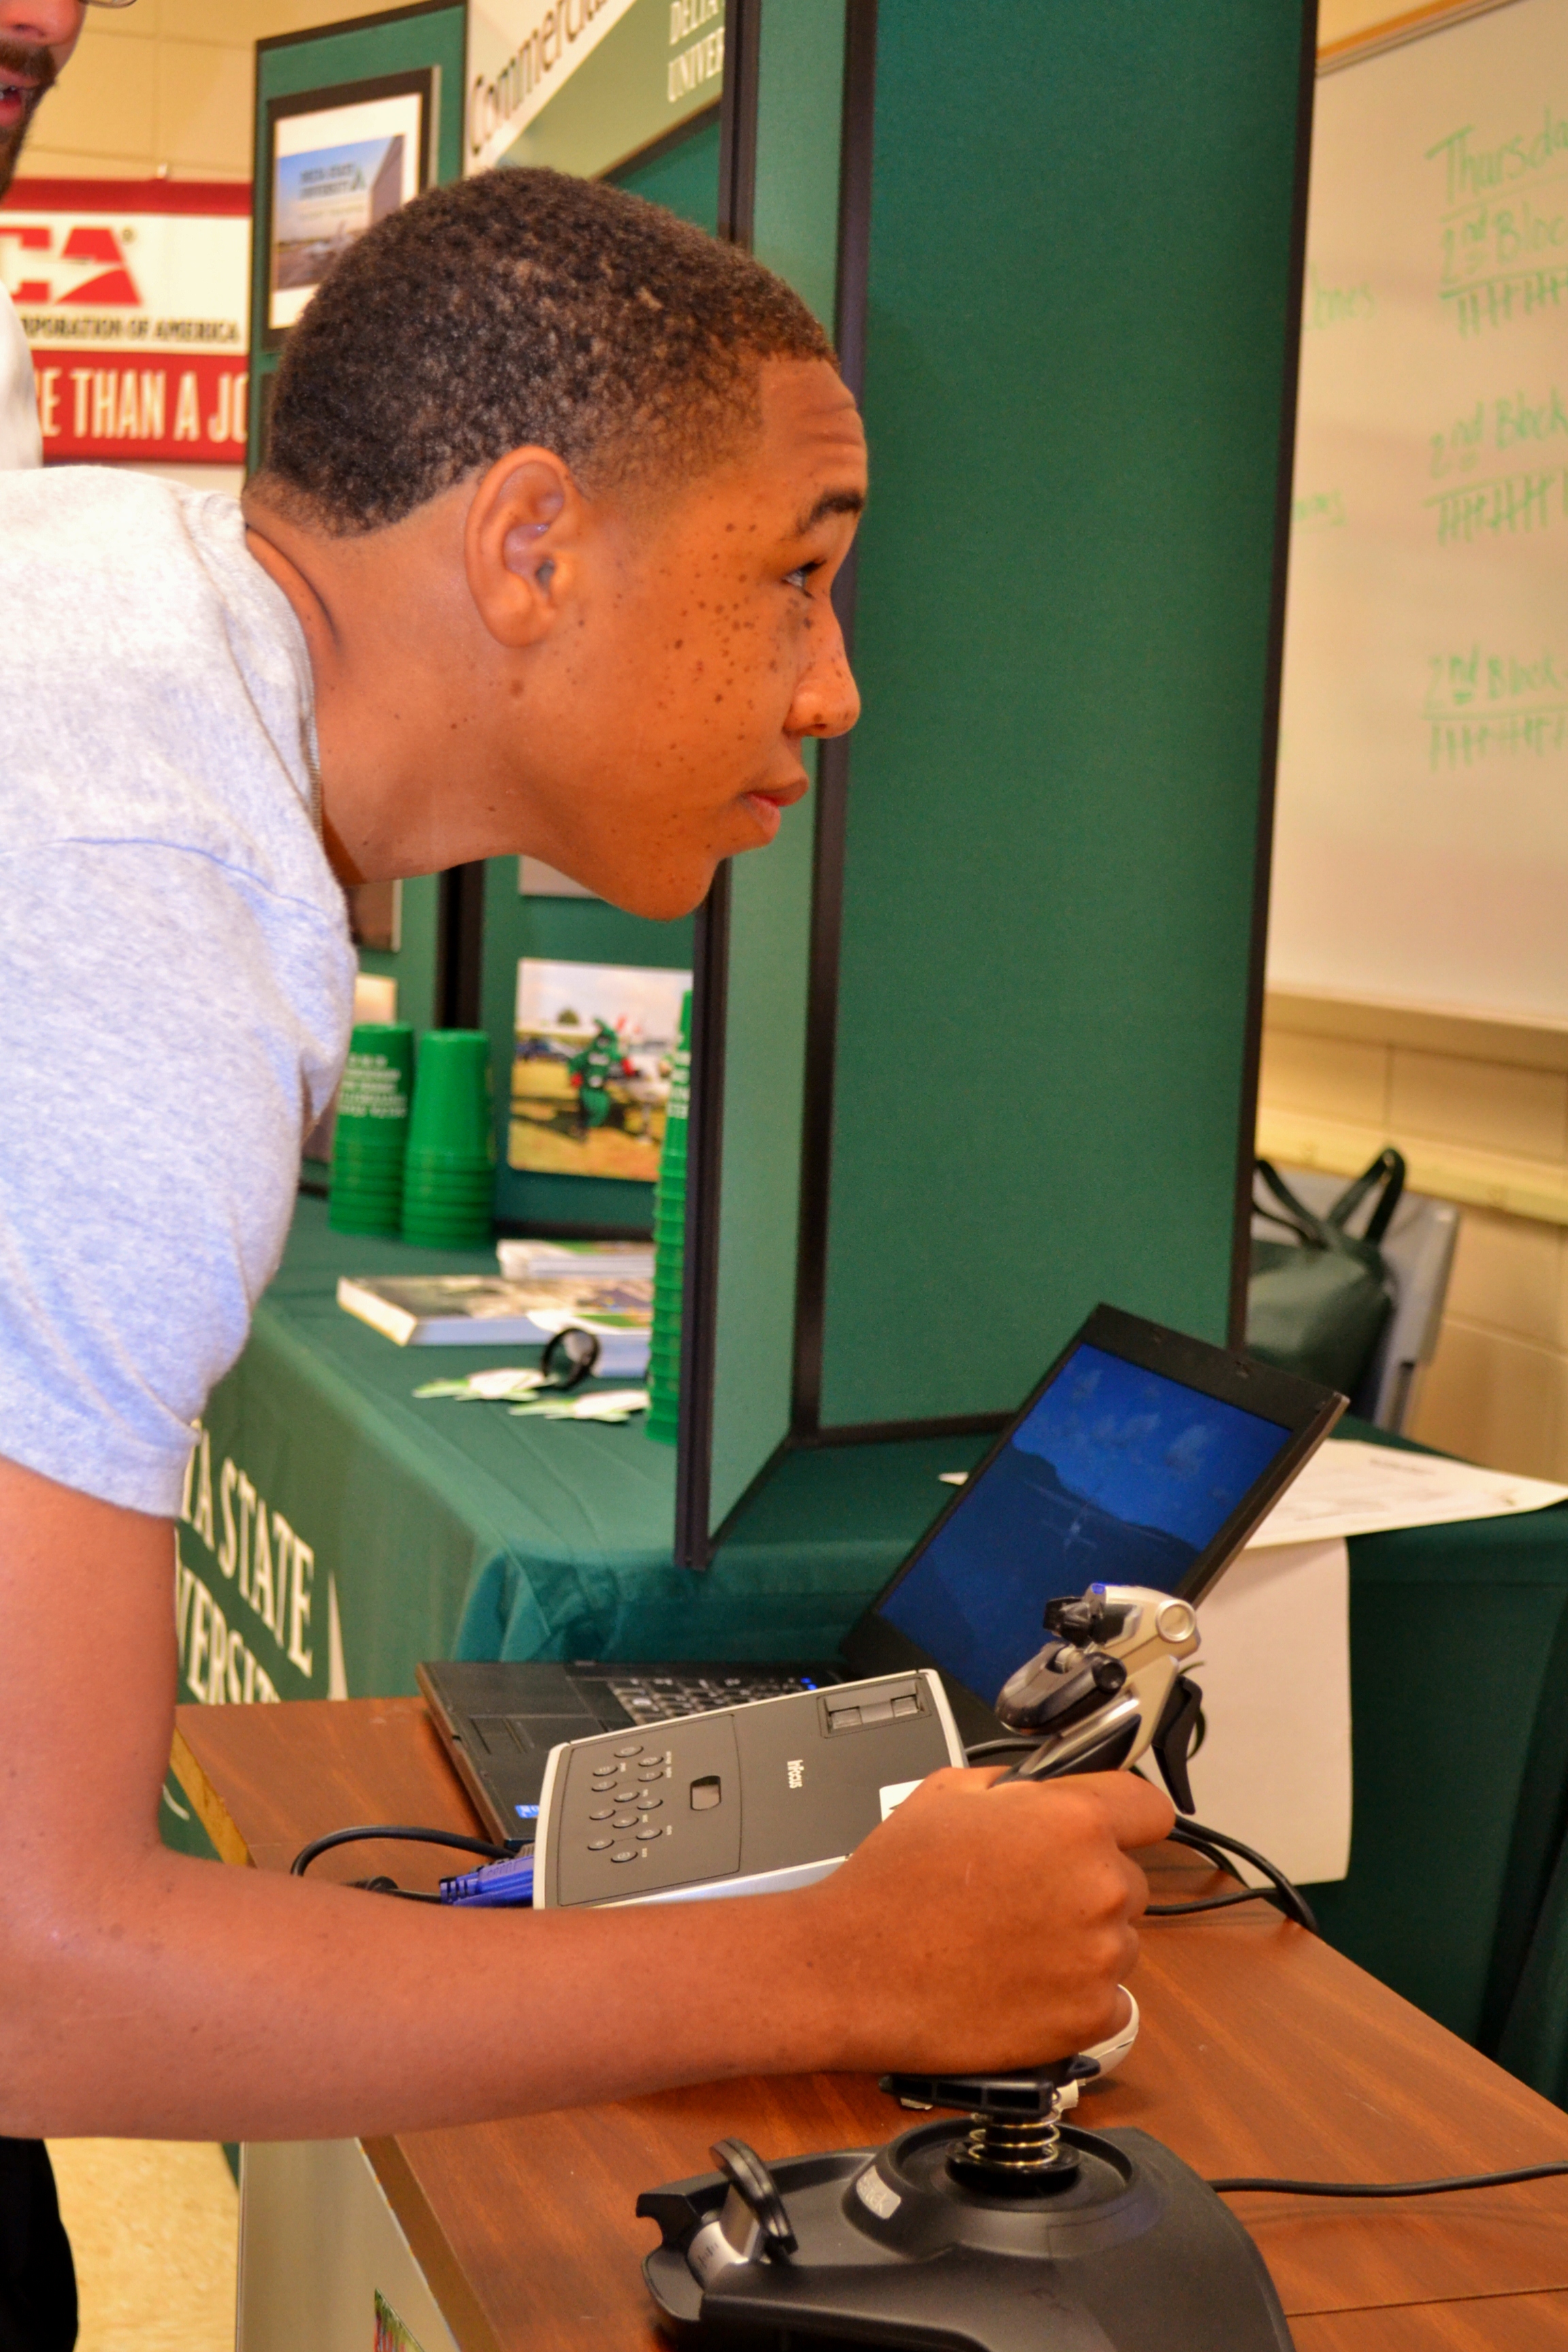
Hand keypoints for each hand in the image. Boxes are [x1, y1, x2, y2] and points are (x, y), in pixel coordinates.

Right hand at [801, 1768, 1173, 2075]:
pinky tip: (1022, 1987)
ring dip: (1082, 1944)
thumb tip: (1033, 1791)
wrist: (853, 1971)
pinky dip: (1076, 1998)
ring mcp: (1098, 1958)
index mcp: (1071, 1821)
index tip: (1119, 1831)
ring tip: (1012, 1947)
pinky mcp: (1088, 2018)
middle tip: (1027, 1899)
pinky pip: (1110, 2002)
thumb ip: (1010, 1785)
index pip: (1151, 1808)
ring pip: (1119, 1942)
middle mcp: (1098, 1886)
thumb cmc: (892, 1886)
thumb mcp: (945, 1794)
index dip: (1130, 1816)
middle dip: (1087, 1885)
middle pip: (1130, 1880)